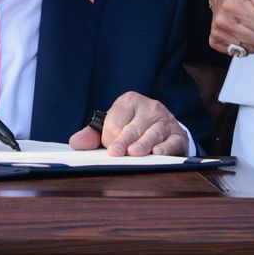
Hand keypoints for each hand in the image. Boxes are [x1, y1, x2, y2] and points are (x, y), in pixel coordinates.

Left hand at [68, 92, 187, 155]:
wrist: (163, 127)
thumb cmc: (132, 127)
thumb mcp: (111, 127)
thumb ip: (92, 135)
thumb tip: (75, 143)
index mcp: (130, 101)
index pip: (116, 120)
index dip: (109, 136)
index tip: (109, 148)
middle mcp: (149, 107)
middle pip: (133, 128)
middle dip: (123, 141)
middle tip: (114, 152)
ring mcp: (166, 120)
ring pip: (153, 134)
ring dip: (143, 144)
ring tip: (134, 153)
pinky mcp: (178, 134)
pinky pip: (173, 141)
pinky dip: (166, 147)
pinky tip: (158, 152)